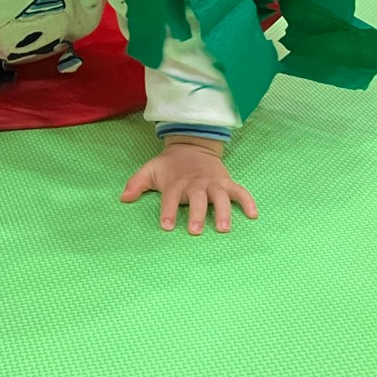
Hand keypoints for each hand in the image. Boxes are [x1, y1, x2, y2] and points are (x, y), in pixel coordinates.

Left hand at [120, 138, 257, 234]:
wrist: (192, 146)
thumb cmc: (170, 166)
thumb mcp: (151, 170)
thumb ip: (137, 183)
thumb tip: (123, 198)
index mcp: (176, 182)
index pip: (171, 197)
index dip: (168, 211)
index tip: (167, 226)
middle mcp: (195, 184)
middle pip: (198, 199)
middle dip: (197, 214)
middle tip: (195, 231)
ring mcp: (212, 183)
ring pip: (220, 197)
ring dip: (223, 212)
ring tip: (224, 228)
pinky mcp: (226, 182)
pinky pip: (239, 191)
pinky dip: (247, 201)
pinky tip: (253, 215)